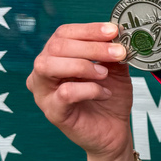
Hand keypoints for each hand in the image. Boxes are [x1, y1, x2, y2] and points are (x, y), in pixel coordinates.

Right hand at [27, 23, 133, 160]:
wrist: (114, 130)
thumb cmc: (109, 97)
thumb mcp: (114, 68)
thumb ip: (111, 50)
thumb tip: (118, 33)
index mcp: (56, 56)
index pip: (63, 33)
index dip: (88, 29)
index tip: (114, 31)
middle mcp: (43, 72)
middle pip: (56, 46)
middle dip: (91, 46)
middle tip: (118, 52)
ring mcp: (44, 92)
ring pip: (49, 66)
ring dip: (83, 65)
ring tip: (105, 74)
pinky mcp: (52, 112)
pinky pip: (65, 93)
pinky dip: (89, 89)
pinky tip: (104, 93)